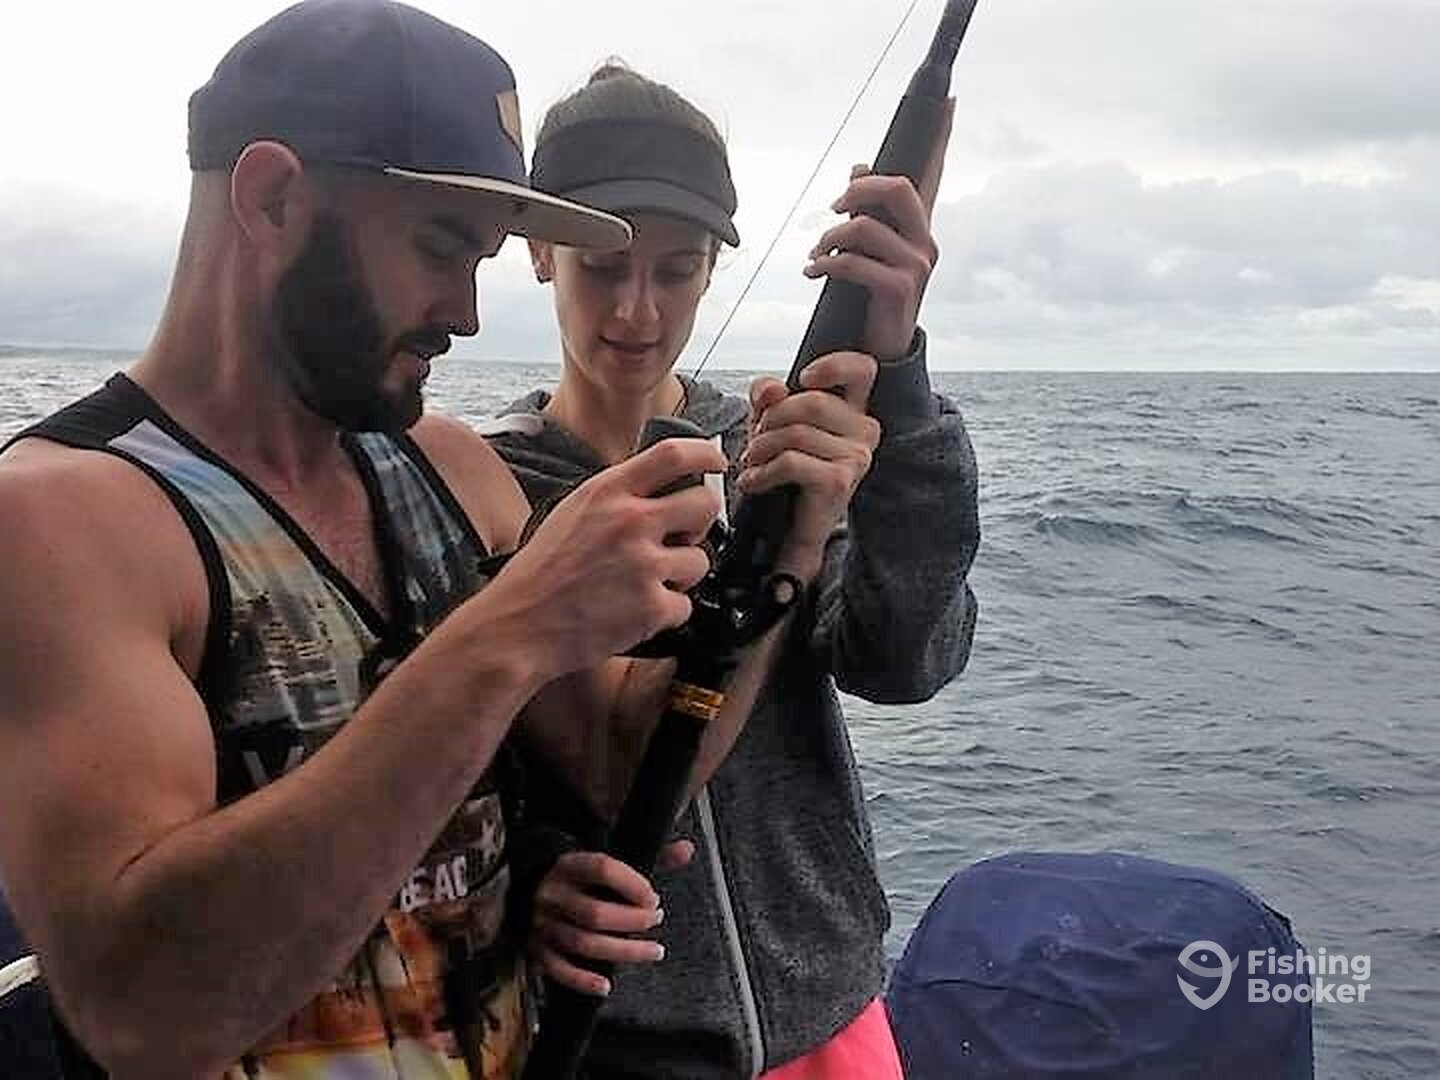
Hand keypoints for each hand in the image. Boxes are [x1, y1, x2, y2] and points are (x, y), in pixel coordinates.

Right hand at [484, 439, 725, 677]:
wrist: (517, 625)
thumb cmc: (540, 573)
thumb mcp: (572, 512)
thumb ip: (616, 497)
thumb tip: (660, 491)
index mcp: (607, 492)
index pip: (673, 454)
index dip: (706, 453)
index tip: (717, 460)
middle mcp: (630, 522)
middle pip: (704, 503)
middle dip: (702, 521)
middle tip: (684, 536)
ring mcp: (643, 565)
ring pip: (701, 559)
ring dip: (682, 573)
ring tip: (647, 582)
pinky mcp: (651, 607)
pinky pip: (685, 604)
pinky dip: (666, 612)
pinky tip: (637, 611)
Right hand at [529, 842, 692, 996]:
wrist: (531, 884)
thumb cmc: (583, 876)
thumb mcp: (610, 859)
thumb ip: (650, 856)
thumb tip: (688, 850)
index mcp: (570, 864)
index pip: (602, 868)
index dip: (633, 884)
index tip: (654, 897)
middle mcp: (553, 893)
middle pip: (595, 913)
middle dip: (633, 922)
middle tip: (656, 920)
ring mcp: (543, 923)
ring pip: (583, 944)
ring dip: (623, 952)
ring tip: (654, 951)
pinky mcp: (537, 949)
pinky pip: (558, 969)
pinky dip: (582, 981)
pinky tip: (606, 985)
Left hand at [739, 351, 880, 582]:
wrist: (794, 530)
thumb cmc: (788, 475)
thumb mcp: (774, 425)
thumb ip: (769, 398)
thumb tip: (773, 388)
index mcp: (855, 412)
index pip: (862, 369)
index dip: (833, 365)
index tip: (802, 379)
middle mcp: (865, 431)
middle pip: (811, 402)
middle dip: (771, 419)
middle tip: (755, 442)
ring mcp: (857, 457)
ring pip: (796, 432)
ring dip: (761, 448)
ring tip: (752, 463)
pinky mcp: (839, 481)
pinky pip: (791, 461)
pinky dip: (763, 471)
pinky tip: (753, 482)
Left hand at [803, 98, 953, 360]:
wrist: (880, 351)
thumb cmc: (871, 300)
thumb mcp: (868, 252)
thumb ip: (867, 213)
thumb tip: (859, 169)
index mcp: (919, 228)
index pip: (933, 175)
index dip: (942, 139)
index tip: (951, 102)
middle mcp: (924, 241)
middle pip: (896, 188)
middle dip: (857, 191)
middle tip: (833, 208)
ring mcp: (915, 265)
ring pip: (865, 226)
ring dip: (829, 238)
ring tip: (815, 254)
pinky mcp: (899, 288)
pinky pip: (854, 261)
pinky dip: (826, 263)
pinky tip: (813, 272)